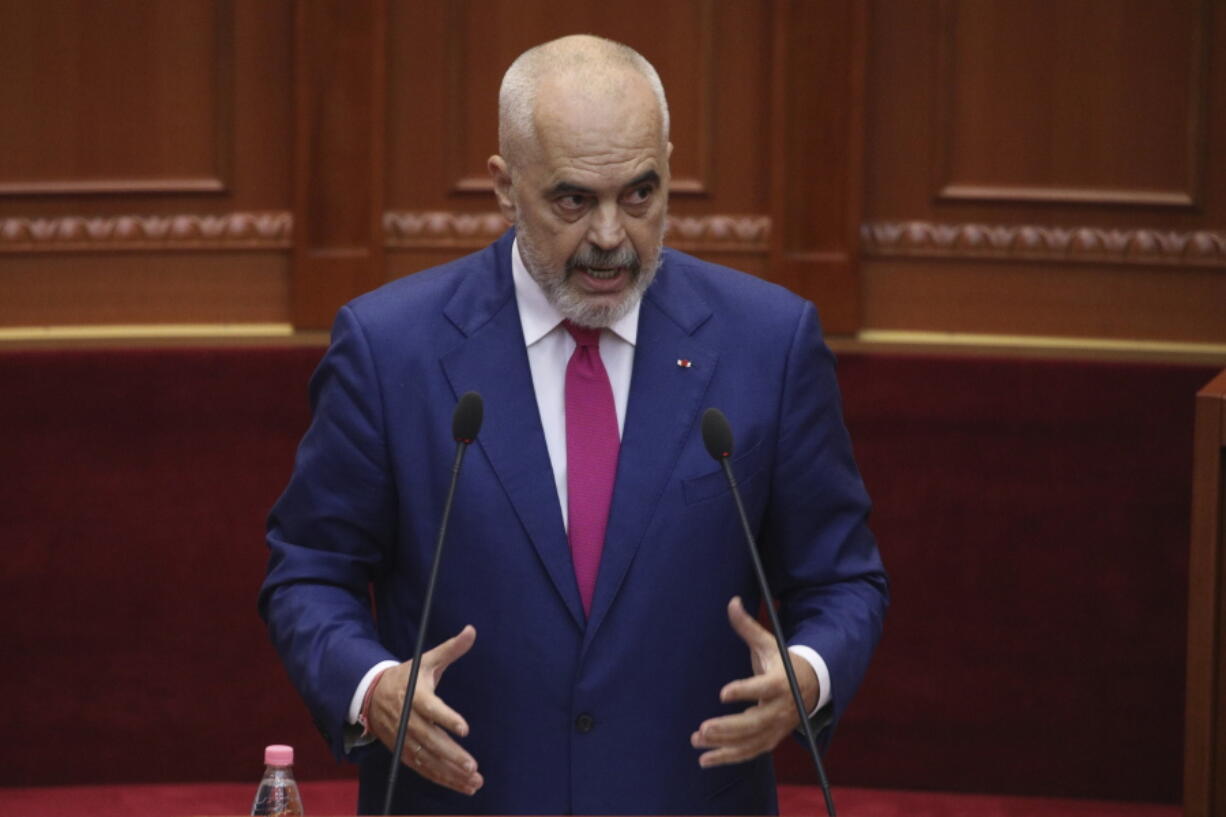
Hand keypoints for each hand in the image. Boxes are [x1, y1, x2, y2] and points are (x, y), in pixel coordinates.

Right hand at [366, 625, 482, 794]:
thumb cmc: (406, 677)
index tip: (465, 728)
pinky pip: (423, 769)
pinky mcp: (402, 752)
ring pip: (427, 759)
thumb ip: (450, 649)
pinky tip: (462, 786)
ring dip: (449, 772)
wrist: (370, 695)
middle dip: (451, 754)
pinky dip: (442, 778)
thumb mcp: (426, 660)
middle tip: (472, 765)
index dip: (447, 718)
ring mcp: (403, 739)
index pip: (431, 708)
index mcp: (414, 695)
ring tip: (474, 780)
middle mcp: (407, 720)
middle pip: (429, 740)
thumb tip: (472, 630)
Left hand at [690, 597, 818, 767]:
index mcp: (780, 682)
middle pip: (755, 723)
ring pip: (750, 741)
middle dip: (728, 727)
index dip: (745, 690)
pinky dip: (727, 758)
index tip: (723, 692)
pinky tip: (705, 759)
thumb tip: (732, 601)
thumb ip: (747, 627)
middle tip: (703, 727)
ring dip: (723, 745)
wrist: (809, 686)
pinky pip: (748, 753)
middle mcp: (780, 709)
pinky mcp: (770, 740)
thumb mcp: (768, 643)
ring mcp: (776, 728)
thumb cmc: (781, 662)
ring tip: (697, 739)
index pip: (763, 688)